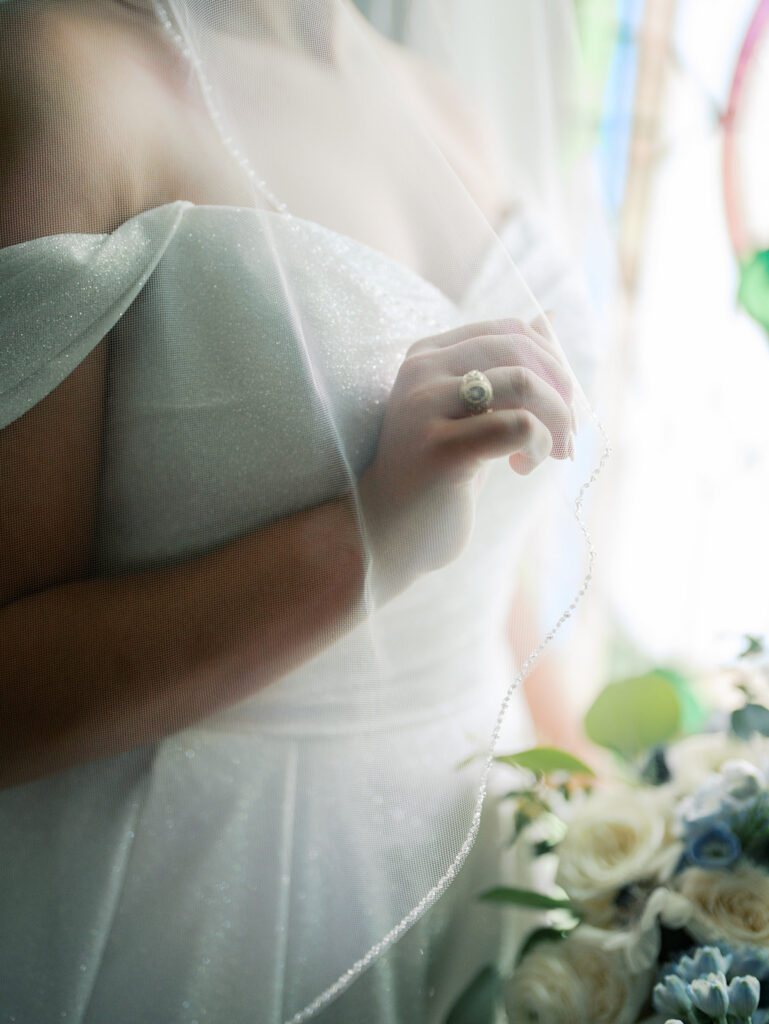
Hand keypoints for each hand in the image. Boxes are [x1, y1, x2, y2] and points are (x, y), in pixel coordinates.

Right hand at [357, 316, 575, 594]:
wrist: (385, 534)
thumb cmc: (435, 476)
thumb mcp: (474, 414)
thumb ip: (505, 367)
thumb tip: (551, 317)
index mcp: (429, 355)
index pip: (512, 331)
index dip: (554, 365)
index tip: (561, 409)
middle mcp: (422, 371)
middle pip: (522, 349)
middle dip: (562, 392)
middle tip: (567, 436)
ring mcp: (425, 406)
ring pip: (524, 382)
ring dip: (557, 421)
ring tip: (550, 453)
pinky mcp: (439, 447)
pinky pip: (519, 426)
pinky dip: (539, 446)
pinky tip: (521, 467)